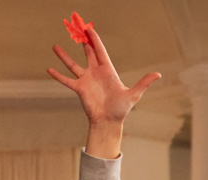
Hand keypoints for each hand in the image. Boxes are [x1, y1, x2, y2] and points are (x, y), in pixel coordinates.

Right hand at [48, 29, 160, 156]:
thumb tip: (158, 74)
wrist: (109, 122)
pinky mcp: (80, 89)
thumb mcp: (134, 95)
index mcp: (108, 71)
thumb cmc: (122, 109)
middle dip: (82, 42)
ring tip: (55, 46)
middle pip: (87, 53)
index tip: (89, 29)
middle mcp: (96, 73)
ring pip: (73, 65)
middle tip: (76, 30)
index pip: (100, 51)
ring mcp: (87, 80)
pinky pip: (66, 80)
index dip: (94, 40)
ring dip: (64, 56)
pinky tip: (48, 69)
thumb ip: (144, 83)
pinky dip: (58, 75)